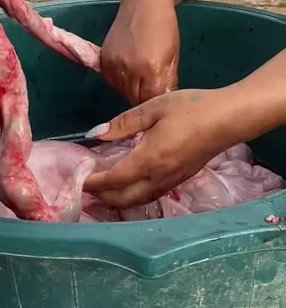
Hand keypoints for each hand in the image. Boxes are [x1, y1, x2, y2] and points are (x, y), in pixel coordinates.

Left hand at [84, 87, 243, 206]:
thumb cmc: (191, 109)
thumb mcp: (154, 108)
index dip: (95, 182)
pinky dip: (134, 196)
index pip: (114, 179)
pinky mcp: (180, 179)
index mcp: (148, 159)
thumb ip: (124, 123)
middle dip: (102, 197)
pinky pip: (151, 195)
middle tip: (86, 190)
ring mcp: (171, 181)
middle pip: (124, 198)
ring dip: (117, 200)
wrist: (228, 119)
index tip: (79, 179)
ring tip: (102, 193)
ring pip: (138, 200)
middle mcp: (158, 177)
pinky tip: (129, 187)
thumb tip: (96, 134)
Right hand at [101, 0, 179, 104]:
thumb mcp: (173, 56)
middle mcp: (129, 70)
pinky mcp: (104, 60)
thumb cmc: (165, 27)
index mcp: (151, 70)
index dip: (155, 103)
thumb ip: (168, 82)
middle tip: (150, 92)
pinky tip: (129, 73)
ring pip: (121, 92)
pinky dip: (120, 81)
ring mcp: (114, 65)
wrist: (144, 2)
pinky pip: (111, 81)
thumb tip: (164, 101)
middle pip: (134, 100)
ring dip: (130, 91)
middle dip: (142, 99)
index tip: (159, 103)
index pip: (150, 102)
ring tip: (140, 81)